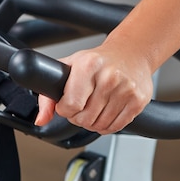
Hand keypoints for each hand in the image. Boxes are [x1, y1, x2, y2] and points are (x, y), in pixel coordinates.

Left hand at [34, 42, 153, 134]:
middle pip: (85, 118)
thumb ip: (48, 95)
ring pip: (99, 125)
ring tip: (94, 106)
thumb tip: (41, 119)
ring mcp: (125, 89)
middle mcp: (109, 77)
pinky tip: (106, 111)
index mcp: (89, 65)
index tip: (67, 104)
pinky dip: (107, 125)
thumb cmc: (97, 61)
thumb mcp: (69, 68)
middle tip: (81, 105)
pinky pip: (115, 127)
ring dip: (92, 122)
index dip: (65, 109)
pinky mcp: (137, 101)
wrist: (130, 53)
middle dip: (78, 117)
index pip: (71, 105)